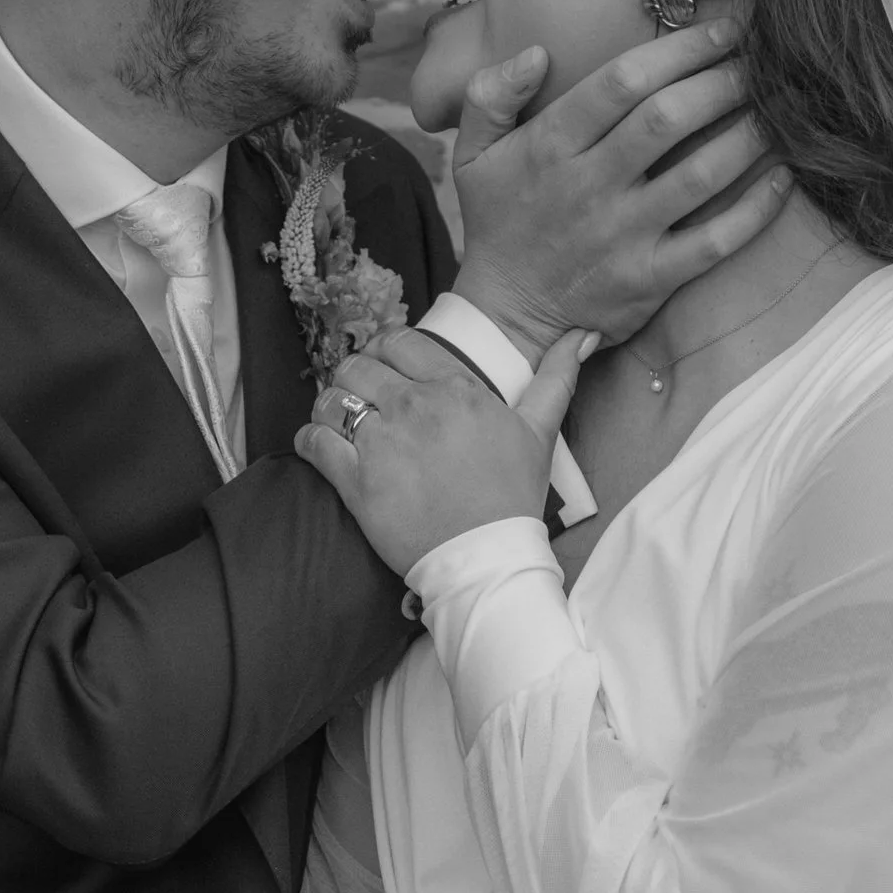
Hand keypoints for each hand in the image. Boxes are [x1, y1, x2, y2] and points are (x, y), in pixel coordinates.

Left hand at [296, 323, 591, 576]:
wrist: (488, 558)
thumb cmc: (513, 496)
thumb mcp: (540, 431)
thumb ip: (557, 377)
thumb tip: (582, 334)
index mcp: (456, 388)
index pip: (401, 343)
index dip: (387, 351)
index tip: (386, 368)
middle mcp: (414, 406)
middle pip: (360, 365)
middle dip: (355, 376)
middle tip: (360, 396)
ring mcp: (382, 442)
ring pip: (332, 398)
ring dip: (329, 404)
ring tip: (337, 419)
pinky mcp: (356, 481)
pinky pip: (316, 443)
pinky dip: (310, 441)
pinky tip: (318, 446)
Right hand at [451, 19, 792, 355]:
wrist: (505, 315)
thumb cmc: (499, 223)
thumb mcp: (474, 154)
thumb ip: (491, 94)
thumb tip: (537, 53)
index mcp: (551, 146)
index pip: (623, 82)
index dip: (680, 49)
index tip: (722, 31)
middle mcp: (591, 186)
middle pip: (668, 119)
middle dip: (723, 82)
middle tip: (759, 64)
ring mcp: (624, 235)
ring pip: (700, 175)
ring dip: (747, 136)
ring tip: (777, 110)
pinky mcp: (650, 279)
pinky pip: (715, 241)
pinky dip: (756, 209)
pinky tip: (782, 180)